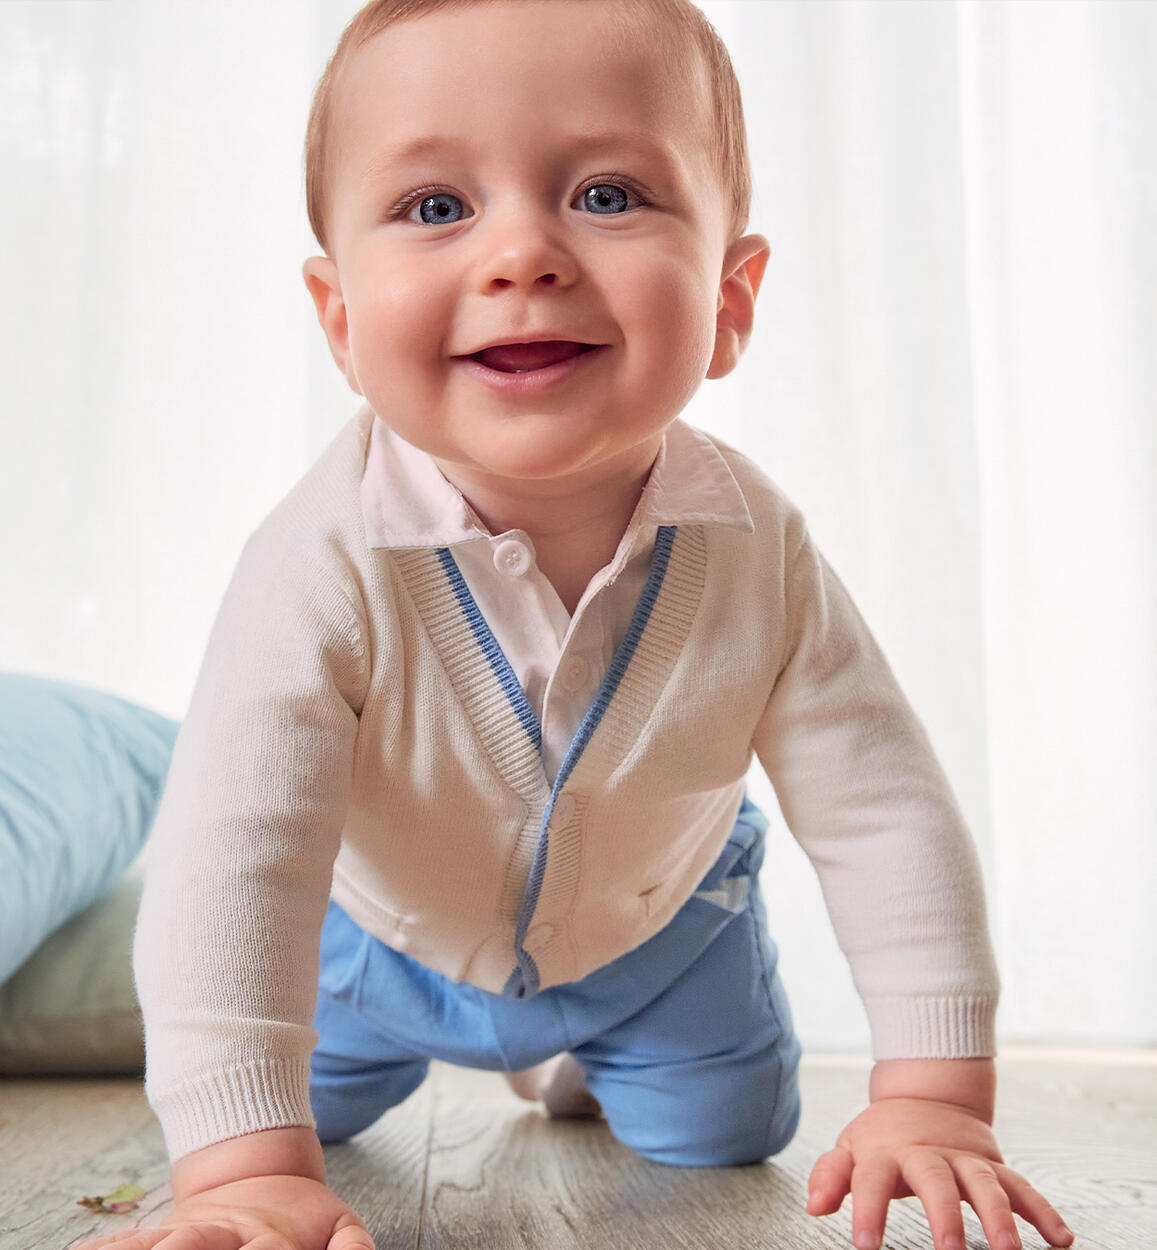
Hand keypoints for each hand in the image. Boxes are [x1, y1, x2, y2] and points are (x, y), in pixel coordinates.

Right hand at [72, 1173, 373, 1249]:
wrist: (261, 1171)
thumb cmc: (301, 1221)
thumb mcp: (338, 1226)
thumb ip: (350, 1245)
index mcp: (272, 1238)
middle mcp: (225, 1234)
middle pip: (197, 1245)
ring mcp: (190, 1231)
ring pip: (155, 1241)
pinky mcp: (163, 1232)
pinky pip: (129, 1239)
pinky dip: (104, 1247)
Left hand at [806, 1096, 1074, 1249]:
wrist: (926, 1097)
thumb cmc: (883, 1137)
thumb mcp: (851, 1148)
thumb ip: (831, 1175)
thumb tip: (814, 1206)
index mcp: (887, 1152)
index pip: (872, 1180)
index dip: (867, 1211)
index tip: (863, 1245)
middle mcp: (928, 1155)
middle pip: (936, 1182)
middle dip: (943, 1216)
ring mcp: (965, 1160)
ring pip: (985, 1185)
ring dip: (999, 1217)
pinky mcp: (994, 1166)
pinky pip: (1022, 1188)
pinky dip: (1043, 1211)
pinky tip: (1061, 1240)